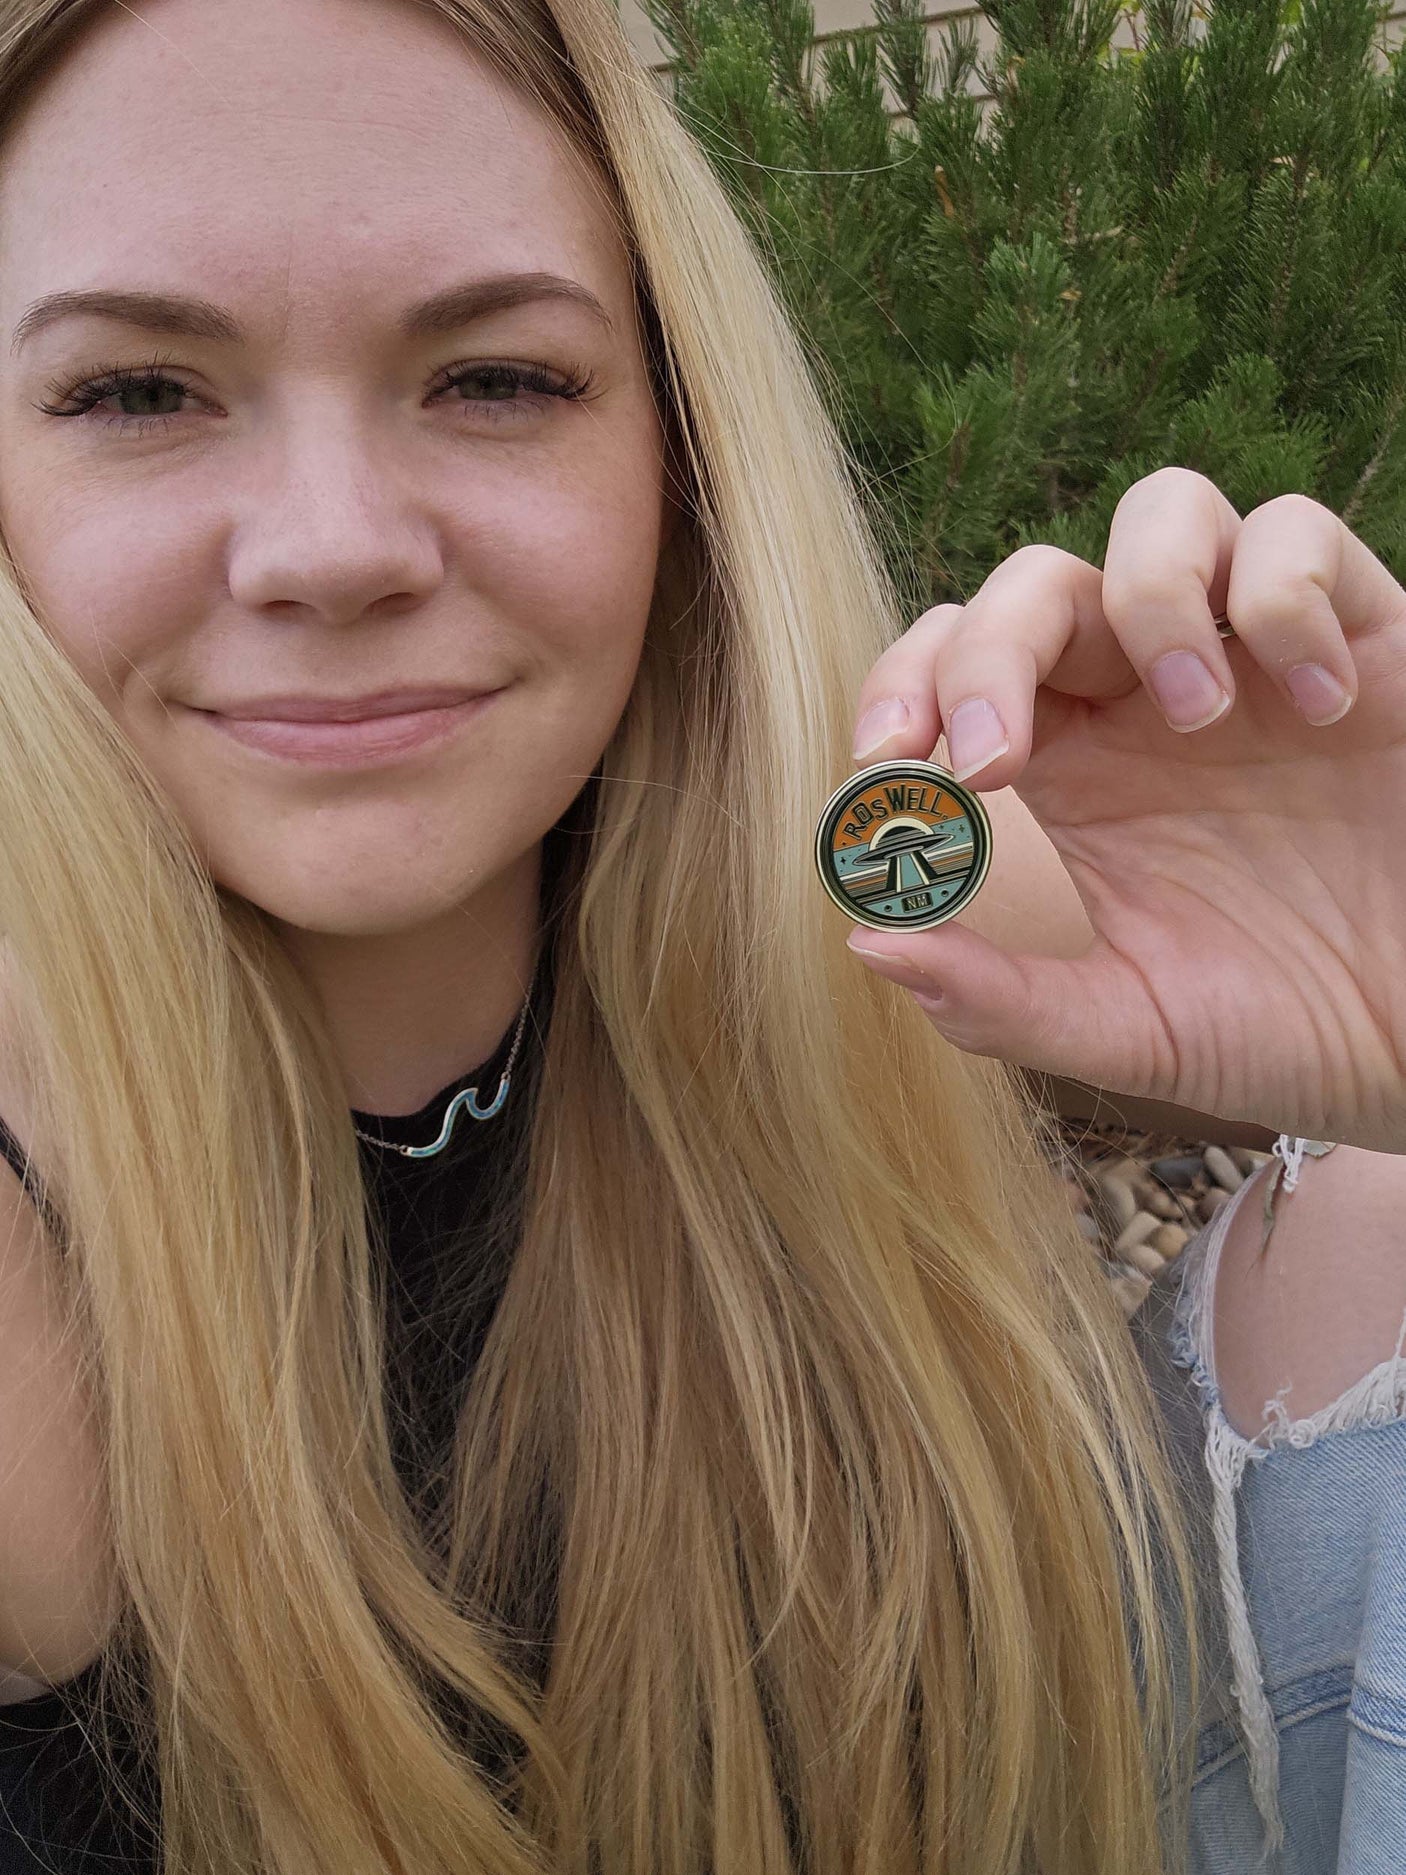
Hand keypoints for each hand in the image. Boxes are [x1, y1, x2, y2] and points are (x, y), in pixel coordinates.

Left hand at [843, 469, 1405, 1154]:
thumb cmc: (1291, 1028)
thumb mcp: (1136, 1031)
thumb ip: (1003, 1001)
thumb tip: (867, 943)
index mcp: (1076, 772)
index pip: (954, 668)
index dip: (904, 687)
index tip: (885, 766)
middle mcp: (1147, 698)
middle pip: (1035, 584)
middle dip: (987, 651)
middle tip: (995, 761)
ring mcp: (1252, 657)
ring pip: (1161, 513)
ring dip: (1148, 598)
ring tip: (1195, 716)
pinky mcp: (1365, 635)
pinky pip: (1298, 536)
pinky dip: (1286, 598)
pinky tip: (1320, 705)